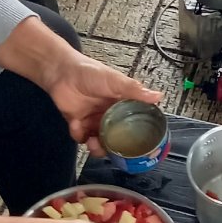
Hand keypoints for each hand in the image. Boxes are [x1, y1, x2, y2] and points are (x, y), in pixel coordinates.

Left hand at [44, 54, 162, 153]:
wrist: (62, 72)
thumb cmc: (91, 73)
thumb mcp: (115, 81)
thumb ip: (134, 90)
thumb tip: (159, 96)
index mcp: (121, 105)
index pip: (133, 124)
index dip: (136, 136)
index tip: (139, 147)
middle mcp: (109, 114)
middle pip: (117, 137)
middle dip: (116, 147)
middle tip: (114, 150)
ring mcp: (93, 120)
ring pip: (100, 141)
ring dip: (98, 146)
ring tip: (94, 143)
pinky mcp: (77, 124)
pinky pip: (81, 137)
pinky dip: (79, 136)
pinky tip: (77, 126)